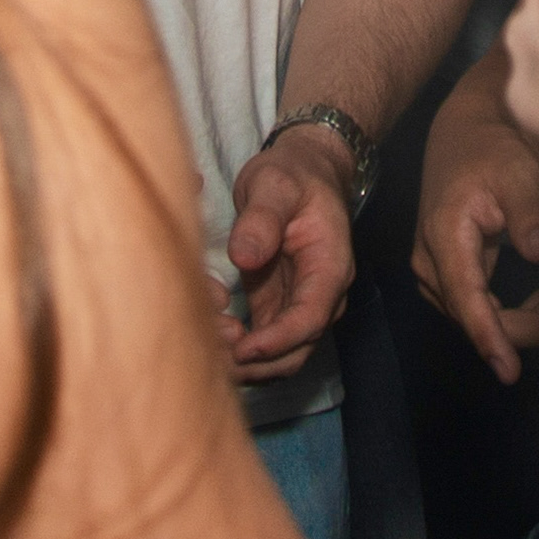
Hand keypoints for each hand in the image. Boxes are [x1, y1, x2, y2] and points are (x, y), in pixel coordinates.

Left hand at [226, 127, 358, 381]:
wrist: (303, 173)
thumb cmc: (291, 176)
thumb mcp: (274, 185)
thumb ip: (262, 219)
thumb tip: (245, 257)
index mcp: (329, 266)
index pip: (311, 318)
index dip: (278, 340)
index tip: (243, 348)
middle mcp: (322, 294)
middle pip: (299, 349)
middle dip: (260, 363)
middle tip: (216, 361)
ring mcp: (300, 303)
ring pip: (282, 355)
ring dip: (250, 365)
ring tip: (210, 356)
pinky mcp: (278, 306)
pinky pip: (266, 343)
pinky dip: (243, 353)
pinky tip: (213, 346)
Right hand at [411, 98, 538, 382]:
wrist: (470, 130)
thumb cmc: (494, 148)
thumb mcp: (517, 172)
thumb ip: (531, 214)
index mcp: (445, 238)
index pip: (467, 301)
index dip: (490, 338)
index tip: (509, 370)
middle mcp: (433, 262)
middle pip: (477, 317)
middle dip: (529, 326)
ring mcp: (440, 269)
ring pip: (480, 317)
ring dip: (527, 321)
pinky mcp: (453, 271)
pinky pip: (483, 307)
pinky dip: (518, 312)